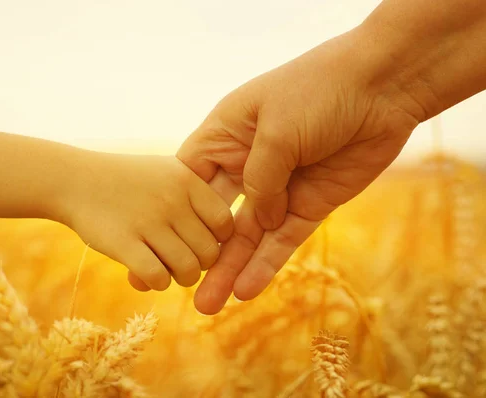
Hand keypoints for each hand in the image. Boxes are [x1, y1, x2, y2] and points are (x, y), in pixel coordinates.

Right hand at [59, 153, 233, 289]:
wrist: (75, 180)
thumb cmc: (126, 181)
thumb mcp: (167, 172)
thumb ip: (197, 197)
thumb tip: (225, 236)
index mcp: (187, 180)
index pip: (225, 224)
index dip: (217, 241)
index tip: (200, 242)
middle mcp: (172, 200)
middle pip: (209, 252)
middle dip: (199, 265)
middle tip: (183, 261)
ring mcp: (148, 222)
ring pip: (188, 270)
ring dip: (180, 278)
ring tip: (167, 270)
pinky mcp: (124, 244)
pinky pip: (158, 278)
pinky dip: (158, 282)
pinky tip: (147, 274)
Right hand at [178, 26, 424, 313]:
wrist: (382, 86)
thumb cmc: (318, 90)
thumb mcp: (275, 130)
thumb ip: (259, 181)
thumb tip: (257, 224)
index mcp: (226, 135)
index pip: (188, 179)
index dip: (169, 213)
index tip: (150, 245)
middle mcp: (247, 164)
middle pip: (213, 216)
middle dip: (197, 250)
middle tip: (176, 287)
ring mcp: (279, 188)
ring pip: (247, 236)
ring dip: (228, 269)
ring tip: (206, 306)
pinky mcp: (310, 205)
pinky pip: (283, 240)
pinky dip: (265, 264)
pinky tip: (245, 291)